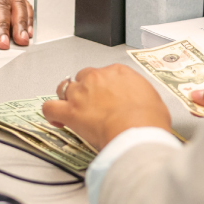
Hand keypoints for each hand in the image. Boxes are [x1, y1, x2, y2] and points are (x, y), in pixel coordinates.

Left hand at [40, 64, 171, 149]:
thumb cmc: (148, 119)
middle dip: (85, 90)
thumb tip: (139, 103)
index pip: (105, 73)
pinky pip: (50, 108)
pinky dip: (51, 114)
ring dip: (67, 98)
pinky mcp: (70, 111)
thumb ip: (139, 96)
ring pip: (65, 89)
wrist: (137, 131)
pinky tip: (56, 120)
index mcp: (118, 72)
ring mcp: (81, 93)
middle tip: (92, 105)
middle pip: (83, 77)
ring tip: (73, 110)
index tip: (106, 97)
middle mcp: (97, 77)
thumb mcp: (153, 100)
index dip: (104, 87)